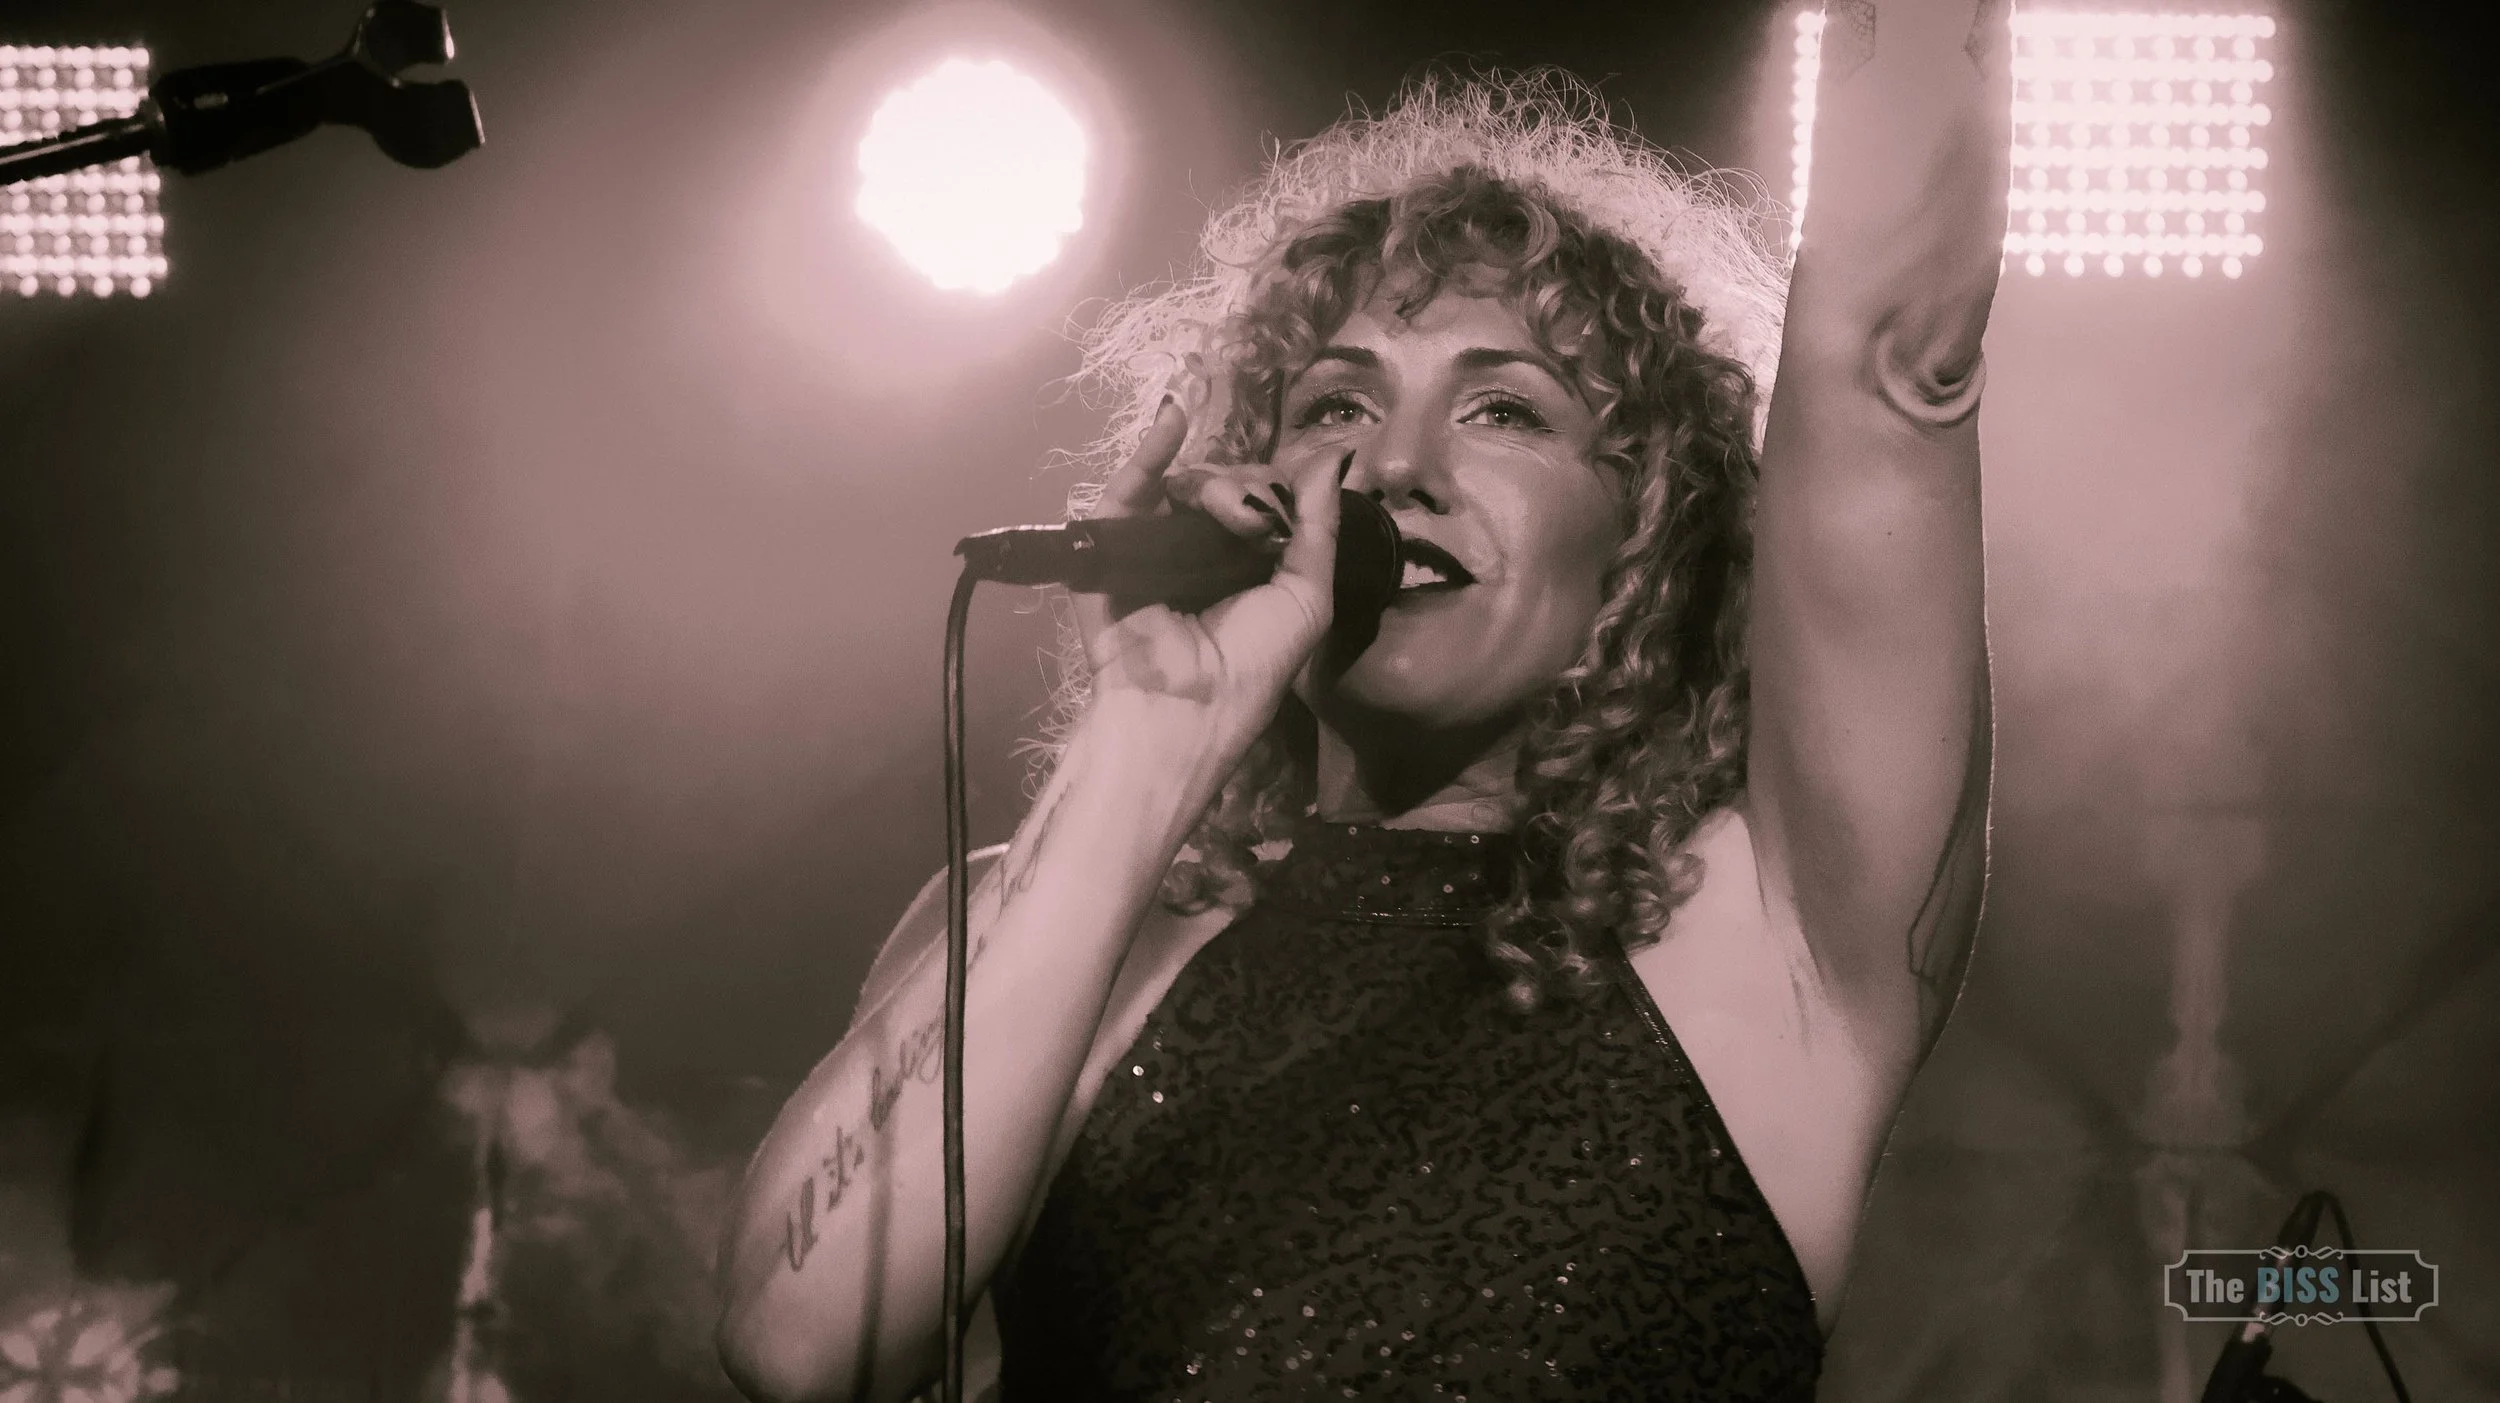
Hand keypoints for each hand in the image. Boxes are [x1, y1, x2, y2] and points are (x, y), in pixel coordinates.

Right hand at [1070, 401, 1344, 753]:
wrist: (1188, 710)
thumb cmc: (1253, 666)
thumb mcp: (1306, 596)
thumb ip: (1318, 527)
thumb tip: (1335, 457)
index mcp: (1241, 567)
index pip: (1258, 501)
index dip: (1271, 494)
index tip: (1279, 517)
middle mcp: (1195, 553)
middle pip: (1222, 487)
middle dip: (1242, 493)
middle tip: (1249, 526)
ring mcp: (1150, 548)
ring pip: (1183, 485)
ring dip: (1211, 487)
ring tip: (1223, 513)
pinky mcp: (1108, 550)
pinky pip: (1127, 491)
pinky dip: (1150, 450)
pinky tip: (1171, 416)